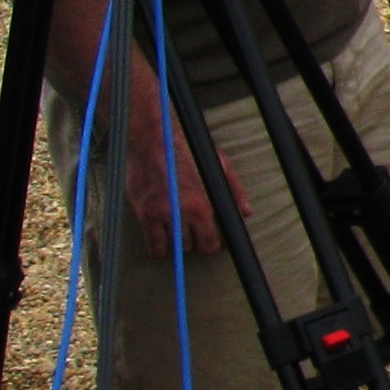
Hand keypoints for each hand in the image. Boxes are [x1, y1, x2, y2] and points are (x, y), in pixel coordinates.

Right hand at [122, 109, 242, 255]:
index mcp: (201, 204)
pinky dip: (157, 249)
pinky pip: (152, 246)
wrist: (153, 140)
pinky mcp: (144, 213)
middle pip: (192, 247)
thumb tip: (245, 212)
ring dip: (177, 244)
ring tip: (179, 231)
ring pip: (173, 247)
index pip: (211, 241)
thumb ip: (233, 190)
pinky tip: (161, 241)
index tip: (211, 241)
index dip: (212, 244)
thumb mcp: (218, 164)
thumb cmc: (187, 150)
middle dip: (195, 243)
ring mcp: (161, 214)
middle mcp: (181, 212)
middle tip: (194, 235)